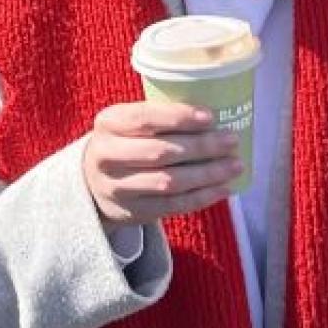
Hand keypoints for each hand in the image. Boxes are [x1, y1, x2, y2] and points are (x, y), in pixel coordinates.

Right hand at [81, 101, 243, 226]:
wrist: (93, 183)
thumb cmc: (125, 143)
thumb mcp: (129, 123)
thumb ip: (160, 117)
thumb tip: (215, 116)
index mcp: (108, 123)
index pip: (145, 118)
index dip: (179, 118)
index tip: (210, 118)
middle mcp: (107, 155)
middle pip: (160, 152)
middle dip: (201, 147)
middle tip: (231, 141)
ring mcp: (118, 187)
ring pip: (169, 182)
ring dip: (207, 174)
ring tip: (234, 165)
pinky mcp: (132, 211)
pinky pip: (173, 205)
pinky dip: (202, 196)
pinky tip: (223, 187)